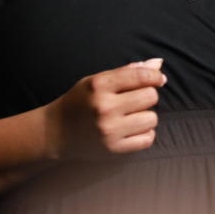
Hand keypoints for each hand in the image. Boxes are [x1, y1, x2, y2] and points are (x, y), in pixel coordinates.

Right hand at [43, 59, 164, 159]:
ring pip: (152, 118)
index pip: (140, 76)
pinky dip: (145, 133)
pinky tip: (133, 129)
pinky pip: (147, 139)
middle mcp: (104, 107)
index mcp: (99, 85)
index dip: (155, 76)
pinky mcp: (114, 149)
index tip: (158, 79)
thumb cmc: (80, 101)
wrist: (57, 132)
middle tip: (136, 99)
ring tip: (132, 115)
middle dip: (148, 95)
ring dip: (147, 116)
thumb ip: (127, 71)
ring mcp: (109, 130)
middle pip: (150, 96)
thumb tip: (158, 64)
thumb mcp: (96, 80)